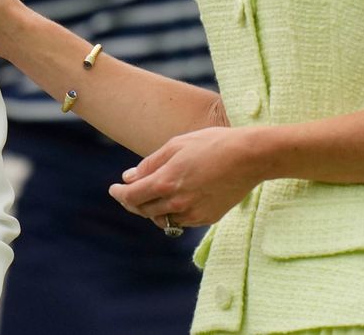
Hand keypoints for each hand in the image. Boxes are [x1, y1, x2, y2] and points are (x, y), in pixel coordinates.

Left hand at [108, 126, 261, 228]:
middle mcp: (176, 202)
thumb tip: (129, 177)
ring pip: (162, 219)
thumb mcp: (176, 146)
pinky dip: (173, 213)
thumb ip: (150, 164)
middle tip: (129, 192)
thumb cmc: (212, 144)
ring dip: (152, 209)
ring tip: (153, 195)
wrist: (249, 157)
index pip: (132, 196)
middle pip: (144, 210)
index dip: (119, 194)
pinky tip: (176, 200)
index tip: (114, 189)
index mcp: (165, 182)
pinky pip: (181, 220)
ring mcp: (193, 213)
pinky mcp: (207, 218)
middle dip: (133, 202)